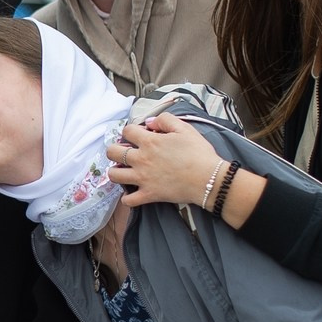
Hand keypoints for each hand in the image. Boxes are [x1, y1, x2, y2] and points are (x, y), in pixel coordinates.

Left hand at [106, 113, 221, 208]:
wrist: (209, 179)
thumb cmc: (199, 153)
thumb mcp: (185, 128)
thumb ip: (165, 120)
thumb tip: (149, 122)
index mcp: (150, 141)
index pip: (127, 131)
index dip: (130, 131)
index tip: (137, 136)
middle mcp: (141, 159)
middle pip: (112, 152)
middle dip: (115, 150)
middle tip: (124, 152)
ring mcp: (143, 178)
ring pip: (114, 175)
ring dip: (116, 172)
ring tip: (124, 170)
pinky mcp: (149, 195)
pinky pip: (128, 200)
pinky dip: (128, 198)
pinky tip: (133, 192)